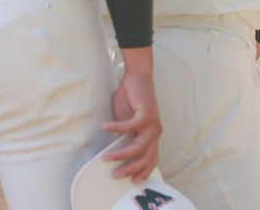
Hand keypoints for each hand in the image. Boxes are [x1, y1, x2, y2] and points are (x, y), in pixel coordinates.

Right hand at [101, 47, 160, 181]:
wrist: (138, 79)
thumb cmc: (132, 102)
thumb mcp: (128, 124)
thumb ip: (126, 137)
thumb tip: (115, 152)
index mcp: (152, 135)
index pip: (152, 158)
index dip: (145, 170)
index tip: (134, 180)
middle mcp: (155, 132)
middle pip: (146, 157)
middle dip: (130, 169)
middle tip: (115, 175)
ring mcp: (152, 124)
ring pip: (139, 148)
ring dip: (121, 155)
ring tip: (106, 158)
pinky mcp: (146, 115)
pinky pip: (129, 128)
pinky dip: (116, 129)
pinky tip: (104, 127)